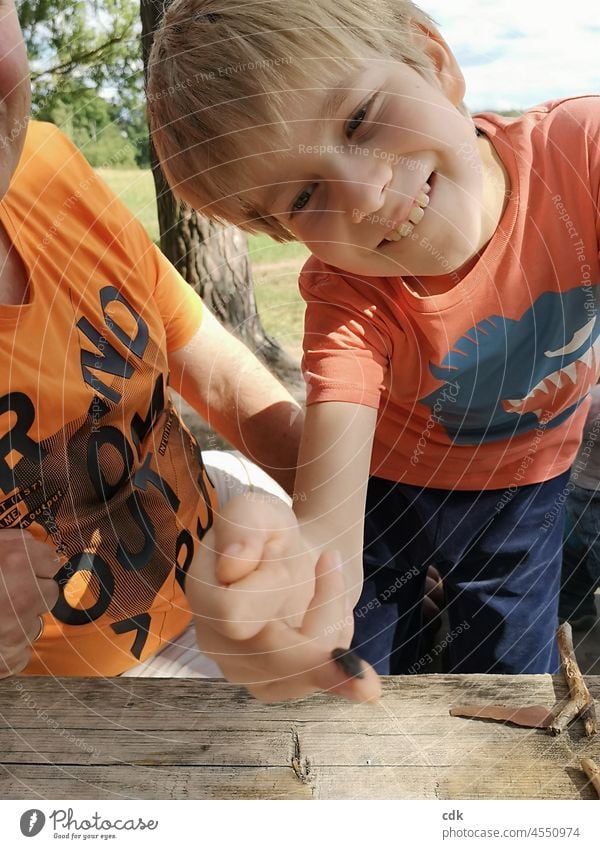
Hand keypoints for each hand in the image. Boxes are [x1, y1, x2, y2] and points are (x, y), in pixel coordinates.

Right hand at [0, 529, 59, 676]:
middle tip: (5, 594)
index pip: (50, 561)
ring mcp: (17, 629)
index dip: (33, 565)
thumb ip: (7, 542)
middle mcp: (23, 594)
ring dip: (19, 620)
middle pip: (49, 592)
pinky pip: (22, 651)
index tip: (21, 569)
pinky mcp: (8, 659)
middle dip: (32, 592)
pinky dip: (8, 647)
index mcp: (15, 561)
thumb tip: (30, 543)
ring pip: (35, 622)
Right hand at [186, 494, 380, 701]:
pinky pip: (324, 674)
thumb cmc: (268, 532)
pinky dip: (339, 636)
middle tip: (336, 579)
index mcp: (203, 597)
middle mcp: (216, 644)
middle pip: (282, 659)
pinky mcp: (276, 687)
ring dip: (333, 617)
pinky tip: (330, 604)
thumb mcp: (255, 510)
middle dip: (323, 614)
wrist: (289, 556)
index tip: (279, 551)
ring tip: (328, 576)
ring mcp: (245, 673)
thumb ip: (241, 526)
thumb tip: (233, 565)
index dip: (269, 584)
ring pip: (310, 668)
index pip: (235, 615)